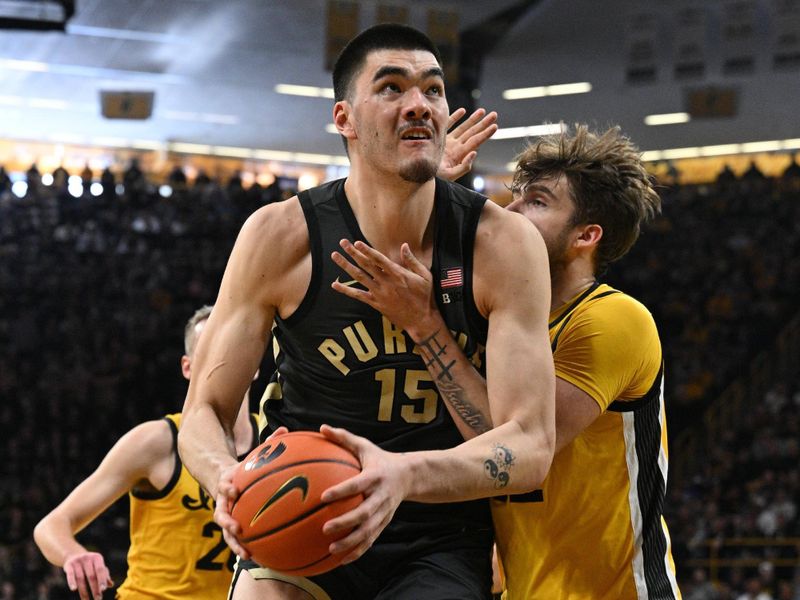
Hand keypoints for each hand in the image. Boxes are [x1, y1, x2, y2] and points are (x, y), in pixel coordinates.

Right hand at [63, 551, 112, 599]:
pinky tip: (74, 589)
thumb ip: (104, 575)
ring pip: (81, 578)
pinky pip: (70, 575)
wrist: (74, 555)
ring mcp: (77, 561)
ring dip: (84, 591)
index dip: (102, 579)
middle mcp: (87, 558)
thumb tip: (110, 584)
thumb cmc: (90, 564)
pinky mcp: (68, 565)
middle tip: (98, 598)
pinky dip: (72, 582)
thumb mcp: (97, 566)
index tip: (104, 590)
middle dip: (95, 589)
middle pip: (91, 576)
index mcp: (97, 557)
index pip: (100, 570)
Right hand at [213, 426, 288, 559]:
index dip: (227, 487)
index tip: (234, 490)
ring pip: (226, 532)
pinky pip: (237, 538)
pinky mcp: (231, 525)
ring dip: (234, 543)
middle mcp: (224, 500)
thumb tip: (285, 430)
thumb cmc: (243, 467)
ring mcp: (226, 514)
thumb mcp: (252, 455)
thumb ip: (267, 444)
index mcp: (227, 482)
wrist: (222, 477)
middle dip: (228, 523)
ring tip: (246, 554)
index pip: (224, 485)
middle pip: (221, 514)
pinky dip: (246, 546)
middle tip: (238, 529)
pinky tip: (261, 556)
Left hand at [318, 424, 410, 563]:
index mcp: (375, 476)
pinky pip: (371, 540)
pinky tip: (341, 560)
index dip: (342, 491)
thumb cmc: (379, 459)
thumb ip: (343, 438)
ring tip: (331, 549)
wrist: (409, 475)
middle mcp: (381, 496)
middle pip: (364, 512)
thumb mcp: (364, 446)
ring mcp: (384, 512)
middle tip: (325, 528)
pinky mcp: (384, 523)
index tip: (324, 496)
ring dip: (351, 542)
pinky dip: (358, 551)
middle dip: (346, 522)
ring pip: (368, 530)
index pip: (358, 484)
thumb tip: (322, 427)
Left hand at [331, 240, 439, 341]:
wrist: (421, 320)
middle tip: (342, 242)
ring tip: (335, 256)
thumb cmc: (425, 296)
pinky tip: (334, 284)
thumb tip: (404, 245)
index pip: (379, 259)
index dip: (367, 250)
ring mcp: (379, 293)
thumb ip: (412, 260)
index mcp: (398, 274)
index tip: (356, 242)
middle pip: (366, 264)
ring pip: (359, 277)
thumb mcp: (425, 275)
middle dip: (353, 253)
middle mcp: (386, 282)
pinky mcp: (376, 304)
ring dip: (346, 265)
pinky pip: (358, 296)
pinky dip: (346, 290)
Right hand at [438, 107, 497, 180]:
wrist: (421, 173)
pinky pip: (448, 125)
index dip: (485, 134)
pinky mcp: (439, 138)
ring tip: (482, 111)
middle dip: (483, 123)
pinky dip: (455, 117)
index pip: (476, 141)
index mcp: (460, 154)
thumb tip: (475, 152)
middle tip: (494, 115)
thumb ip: (464, 167)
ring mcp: (448, 141)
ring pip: (463, 128)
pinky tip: (463, 111)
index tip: (495, 126)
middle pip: (473, 132)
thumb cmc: (436, 177)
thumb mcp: (451, 175)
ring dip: (473, 119)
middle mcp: (456, 146)